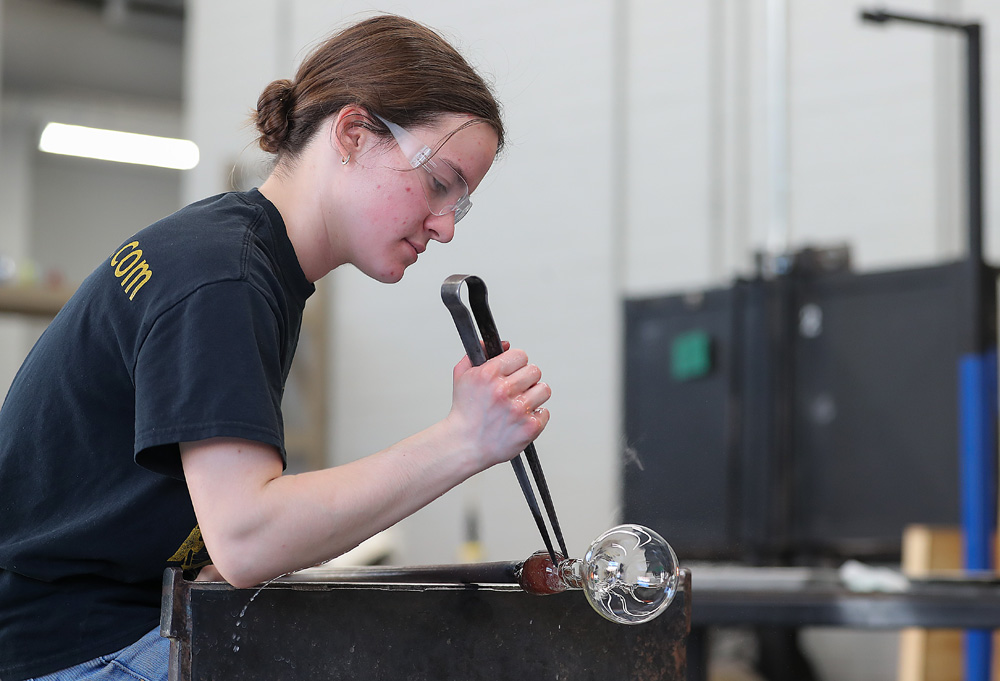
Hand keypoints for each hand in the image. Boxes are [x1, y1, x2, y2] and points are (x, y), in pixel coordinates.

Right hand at [446, 345, 550, 470]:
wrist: (464, 444)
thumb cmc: (464, 412)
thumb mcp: (462, 376)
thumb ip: (479, 353)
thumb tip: (504, 343)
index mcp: (489, 374)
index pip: (520, 355)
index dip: (517, 364)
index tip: (513, 372)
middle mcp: (504, 390)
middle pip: (535, 371)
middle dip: (526, 379)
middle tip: (516, 390)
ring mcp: (518, 409)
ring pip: (543, 390)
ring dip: (534, 396)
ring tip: (520, 404)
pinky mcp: (529, 427)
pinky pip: (545, 413)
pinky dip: (535, 417)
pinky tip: (521, 420)